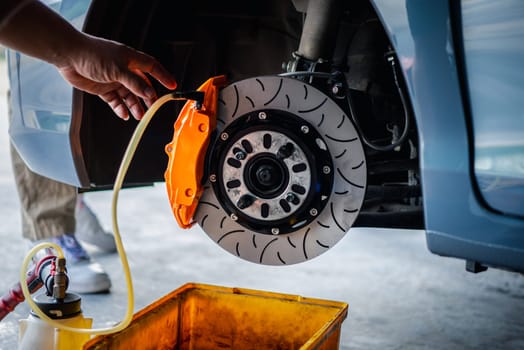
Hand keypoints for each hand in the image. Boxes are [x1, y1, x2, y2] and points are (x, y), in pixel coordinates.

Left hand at [57, 35, 176, 119]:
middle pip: (141, 85)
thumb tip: (149, 93)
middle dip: (147, 97)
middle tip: (152, 107)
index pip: (152, 67)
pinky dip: (120, 108)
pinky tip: (124, 114)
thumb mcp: (118, 69)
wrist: (68, 56)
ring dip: (135, 105)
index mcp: (130, 59)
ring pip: (129, 95)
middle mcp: (124, 69)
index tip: (172, 86)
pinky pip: (116, 100)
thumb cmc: (92, 54)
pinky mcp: (103, 88)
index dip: (163, 76)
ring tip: (139, 115)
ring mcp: (114, 79)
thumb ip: (135, 83)